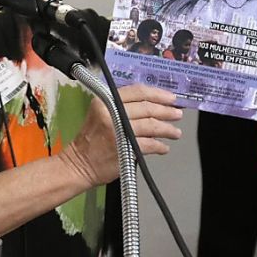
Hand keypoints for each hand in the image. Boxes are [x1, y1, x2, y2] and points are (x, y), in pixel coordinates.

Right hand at [59, 84, 182, 186]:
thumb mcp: (100, 114)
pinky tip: (164, 148)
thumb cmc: (91, 140)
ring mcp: (117, 130)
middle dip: (166, 111)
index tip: (170, 98)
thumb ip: (121, 107)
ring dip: (167, 129)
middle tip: (177, 114)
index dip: (157, 94)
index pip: (136, 92)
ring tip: (175, 132)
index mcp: (105, 101)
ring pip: (151, 125)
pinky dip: (160, 146)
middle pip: (147, 107)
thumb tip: (152, 105)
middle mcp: (110, 112)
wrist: (79, 164)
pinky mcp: (124, 147)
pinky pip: (150, 144)